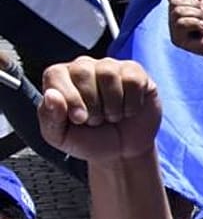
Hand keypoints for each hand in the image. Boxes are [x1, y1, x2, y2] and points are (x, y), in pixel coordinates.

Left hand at [38, 57, 160, 165]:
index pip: (55, 74)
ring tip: (112, 116)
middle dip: (92, 104)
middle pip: (82, 72)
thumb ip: (50, 118)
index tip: (79, 119)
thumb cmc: (90, 140)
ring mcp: (111, 68)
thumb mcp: (61, 137)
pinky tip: (128, 111)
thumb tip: (51, 95)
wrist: (124, 151)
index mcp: (60, 79)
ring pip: (108, 74)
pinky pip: (133, 80)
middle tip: (96, 120)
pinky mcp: (136, 74)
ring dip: (112, 106)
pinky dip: (132, 103)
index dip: (69, 98)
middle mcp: (84, 67)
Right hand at [167, 0, 202, 82]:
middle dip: (194, 6)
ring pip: (178, 12)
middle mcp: (173, 18)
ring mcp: (174, 30)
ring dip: (197, 15)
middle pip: (174, 2)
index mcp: (178, 8)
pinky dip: (196, 23)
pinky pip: (182, 23)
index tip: (199, 2)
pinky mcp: (178, 39)